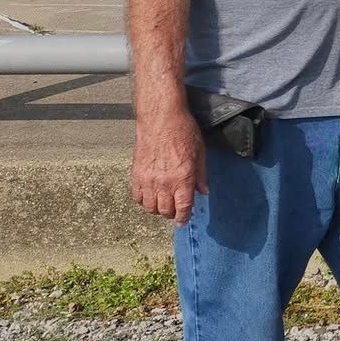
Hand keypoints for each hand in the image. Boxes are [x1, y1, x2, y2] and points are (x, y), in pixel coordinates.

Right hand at [132, 109, 207, 224]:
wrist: (161, 118)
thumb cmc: (183, 131)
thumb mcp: (200, 152)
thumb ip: (201, 175)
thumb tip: (203, 192)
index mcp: (182, 178)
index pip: (183, 208)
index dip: (183, 218)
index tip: (183, 221)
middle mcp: (164, 182)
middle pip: (165, 211)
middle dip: (171, 214)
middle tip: (175, 210)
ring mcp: (148, 180)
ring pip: (150, 207)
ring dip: (157, 209)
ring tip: (163, 203)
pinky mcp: (136, 174)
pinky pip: (137, 197)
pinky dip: (143, 200)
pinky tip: (150, 195)